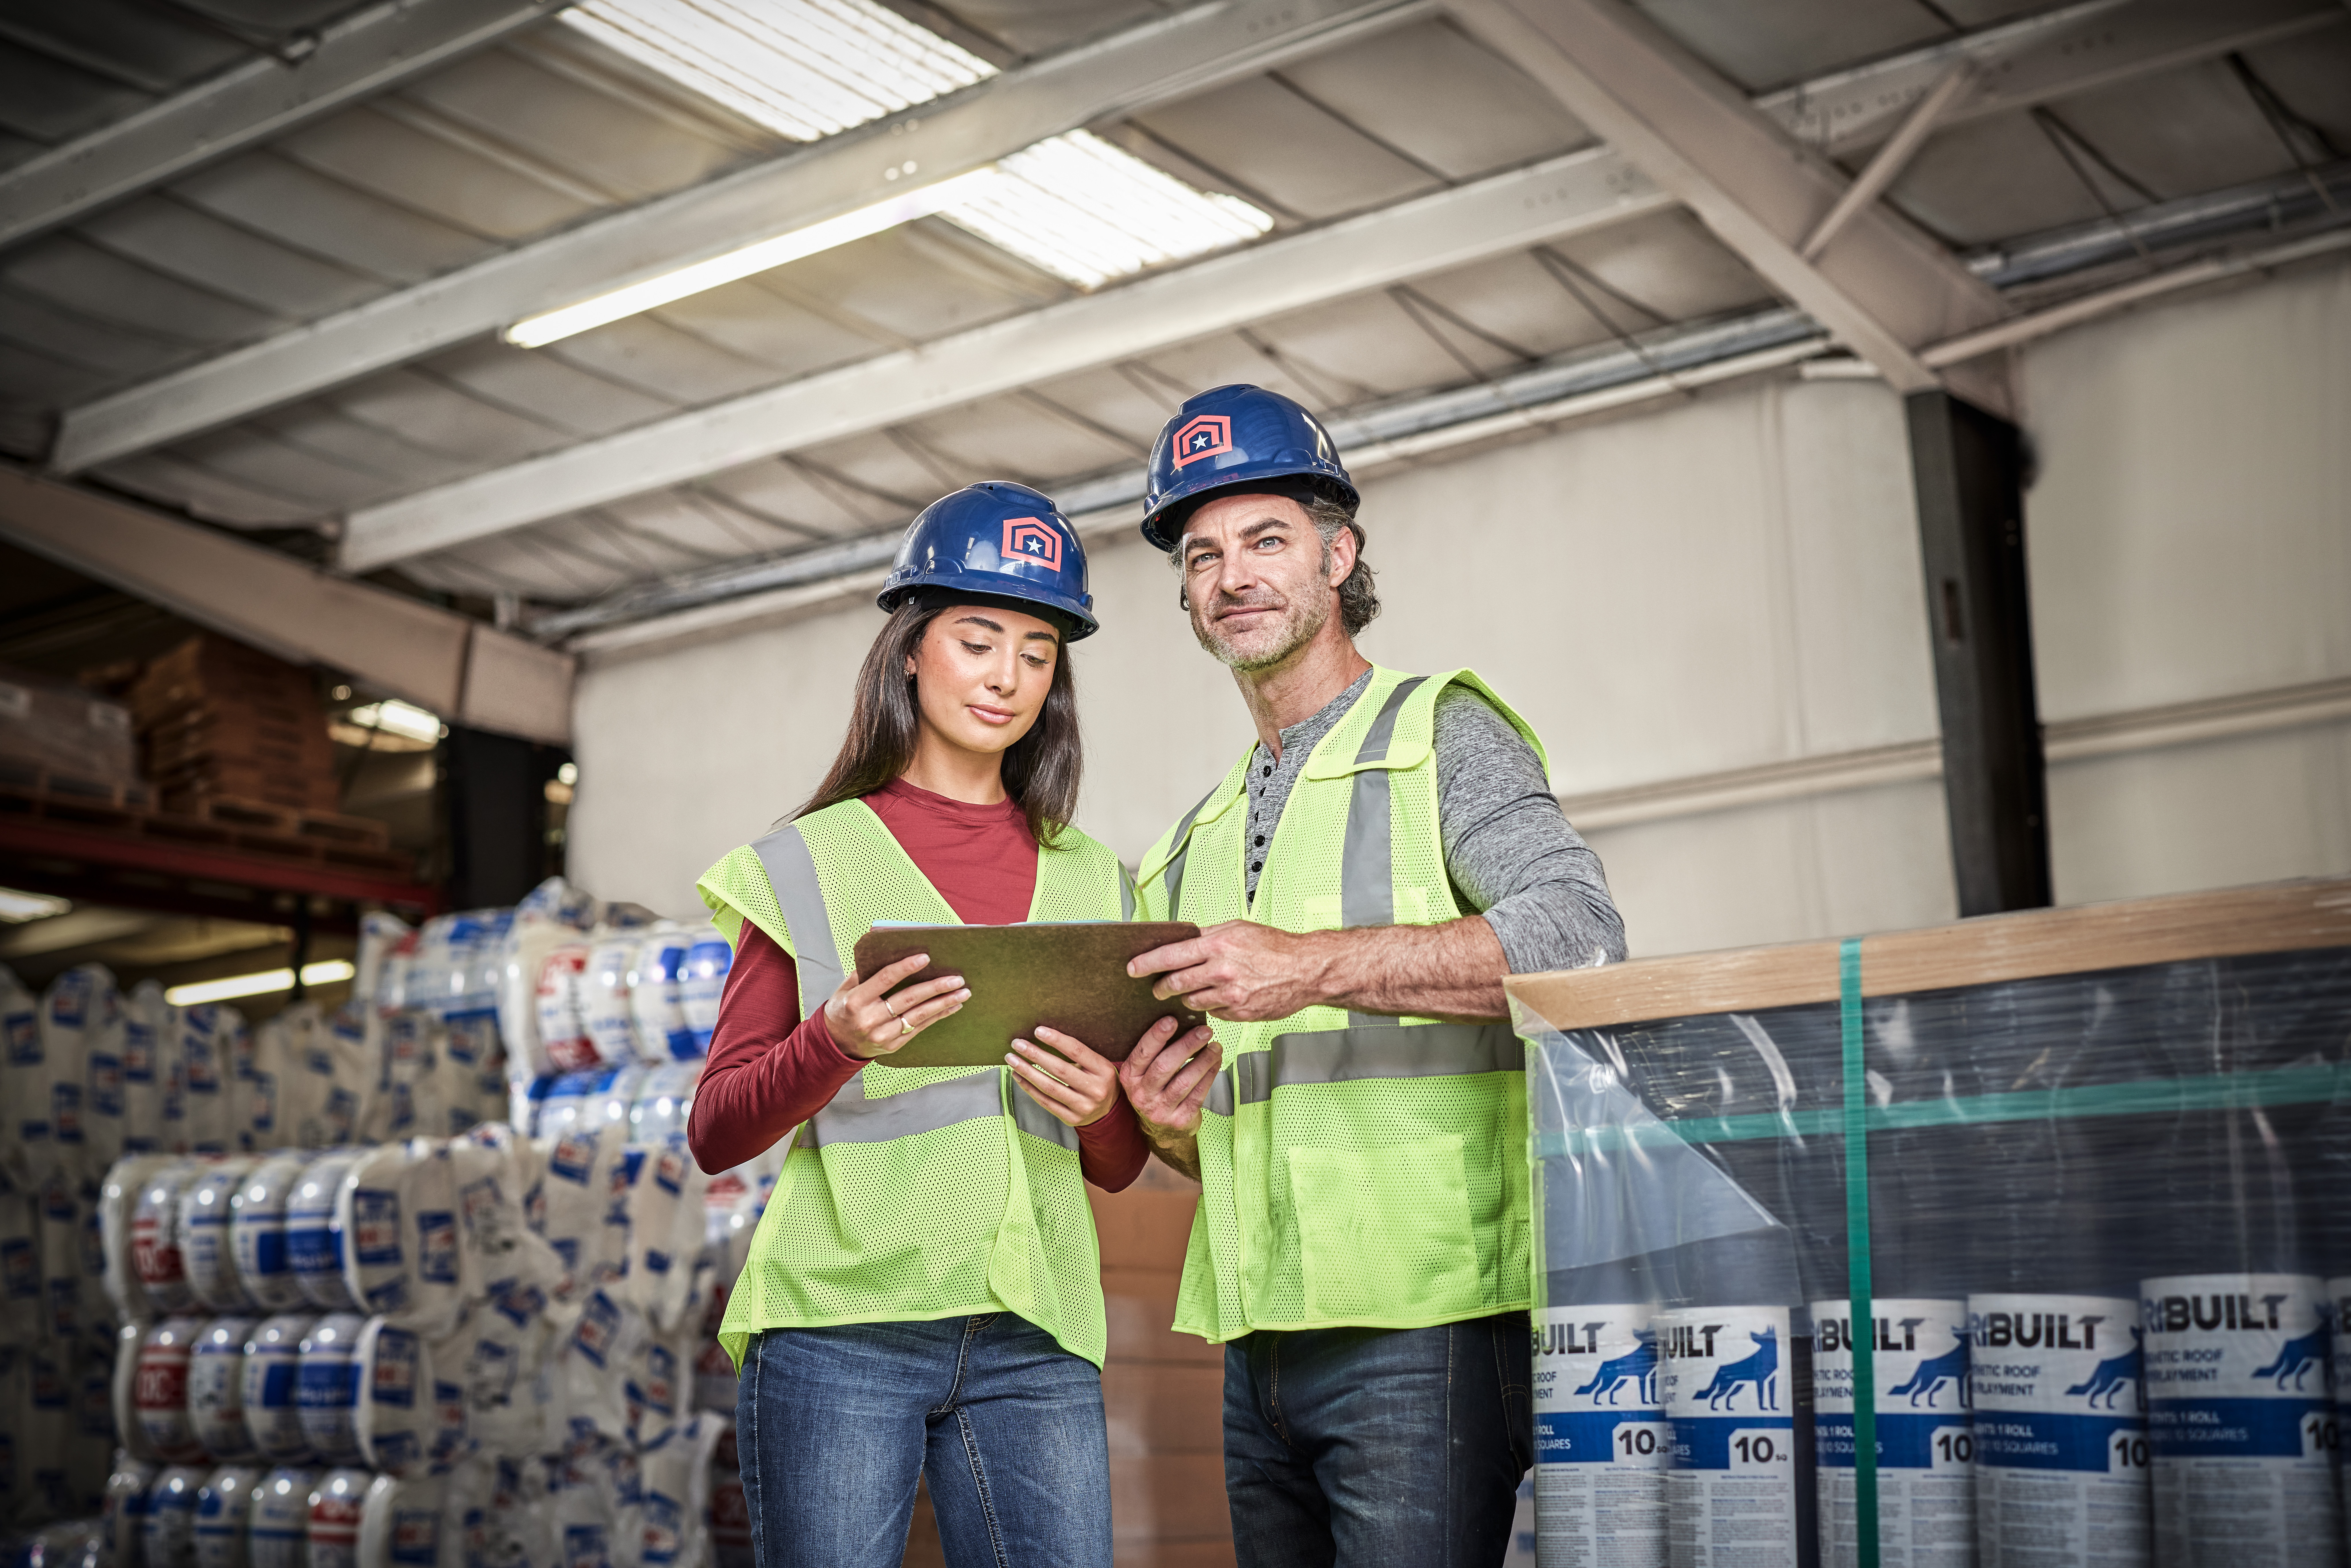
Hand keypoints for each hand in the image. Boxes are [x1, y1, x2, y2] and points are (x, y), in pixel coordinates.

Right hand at [824, 954, 968, 1060]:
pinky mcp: (893, 1046)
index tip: (925, 957)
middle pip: (908, 999)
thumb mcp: (845, 989)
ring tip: (963, 992)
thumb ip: (864, 972)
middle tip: (957, 978)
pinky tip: (952, 1006)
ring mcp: (883, 1035)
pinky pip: (920, 1028)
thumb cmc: (843, 1010)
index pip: (885, 980)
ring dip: (944, 1003)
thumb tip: (888, 950)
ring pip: (919, 1016)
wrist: (836, 1044)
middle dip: (935, 987)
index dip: (905, 967)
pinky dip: (938, 1016)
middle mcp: (870, 1019)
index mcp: (857, 1001)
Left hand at [1006, 1027, 1118, 1127]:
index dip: (1056, 1040)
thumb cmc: (1099, 1079)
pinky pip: (1046, 1102)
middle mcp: (1095, 1089)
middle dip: (1035, 1055)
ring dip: (1027, 1071)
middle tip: (1017, 1044)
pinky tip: (1018, 1077)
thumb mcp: (1098, 1064)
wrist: (1110, 1110)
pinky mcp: (1072, 1119)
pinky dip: (1029, 1088)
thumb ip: (1079, 1053)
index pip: (1077, 1051)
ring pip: (1049, 1087)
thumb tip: (1044, 1035)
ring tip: (1012, 1059)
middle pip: (1059, 1070)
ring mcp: (1083, 1106)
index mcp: (1103, 1070)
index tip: (1038, 1031)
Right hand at [1117, 1016, 1220, 1143]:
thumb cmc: (1155, 1090)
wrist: (1161, 1130)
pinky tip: (1215, 1062)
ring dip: (1203, 1060)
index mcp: (1130, 1077)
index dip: (1156, 1036)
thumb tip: (1178, 1022)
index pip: (1142, 1053)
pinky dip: (1208, 1076)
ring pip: (1184, 1081)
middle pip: (1164, 1066)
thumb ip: (1155, 1053)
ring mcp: (1160, 1110)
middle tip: (1204, 1031)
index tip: (1172, 1020)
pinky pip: (1197, 1095)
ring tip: (1215, 1046)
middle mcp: (1141, 1095)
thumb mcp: (1145, 1074)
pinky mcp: (1179, 1120)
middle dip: (1187, 1045)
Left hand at [1127, 921, 1331, 1021]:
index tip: (1132, 968)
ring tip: (1191, 991)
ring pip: (1192, 1001)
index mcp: (1217, 946)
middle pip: (1175, 984)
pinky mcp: (1240, 1013)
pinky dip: (1212, 1006)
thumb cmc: (1275, 947)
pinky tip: (1221, 997)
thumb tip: (1182, 942)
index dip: (1147, 964)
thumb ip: (1208, 937)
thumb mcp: (1238, 930)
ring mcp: (1230, 996)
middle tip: (1156, 988)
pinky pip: (1214, 1012)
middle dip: (1160, 988)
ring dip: (1186, 998)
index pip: (1170, 956)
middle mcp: (1220, 971)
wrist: (1306, 970)